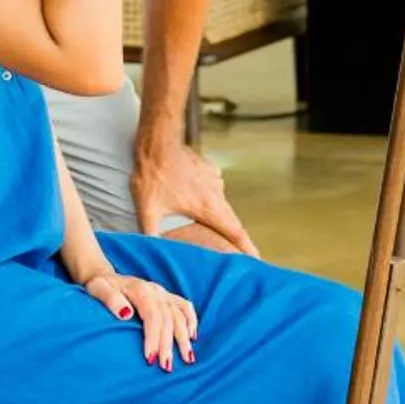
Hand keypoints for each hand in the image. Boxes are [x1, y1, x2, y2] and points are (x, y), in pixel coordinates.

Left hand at [85, 269, 198, 369]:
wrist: (106, 277)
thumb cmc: (101, 287)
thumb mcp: (99, 289)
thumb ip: (111, 300)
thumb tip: (126, 314)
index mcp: (140, 290)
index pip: (152, 316)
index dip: (153, 338)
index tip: (150, 359)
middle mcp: (155, 291)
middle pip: (168, 319)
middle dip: (168, 344)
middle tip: (167, 367)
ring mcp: (163, 293)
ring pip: (180, 315)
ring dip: (184, 337)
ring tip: (188, 359)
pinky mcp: (167, 297)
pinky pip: (185, 307)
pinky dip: (191, 321)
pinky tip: (192, 337)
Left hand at [132, 140, 258, 255]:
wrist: (158, 143)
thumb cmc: (153, 176)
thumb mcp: (147, 209)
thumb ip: (150, 233)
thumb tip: (149, 252)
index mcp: (208, 207)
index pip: (234, 232)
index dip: (247, 248)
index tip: (257, 260)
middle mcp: (216, 194)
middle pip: (231, 221)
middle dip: (235, 238)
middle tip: (239, 253)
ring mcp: (215, 180)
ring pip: (221, 205)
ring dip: (219, 218)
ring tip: (214, 229)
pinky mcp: (209, 170)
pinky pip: (213, 191)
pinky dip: (210, 201)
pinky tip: (197, 202)